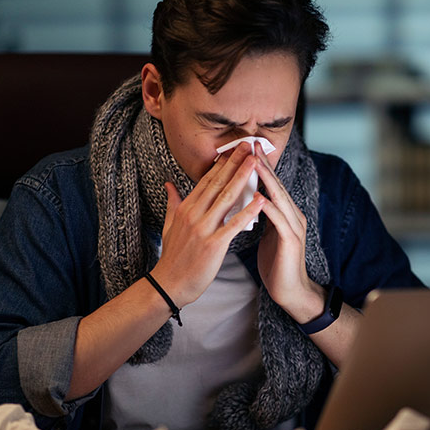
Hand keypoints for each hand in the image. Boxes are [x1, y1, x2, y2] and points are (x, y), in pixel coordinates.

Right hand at [149, 142, 266, 306]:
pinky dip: (248, 212)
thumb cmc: (172, 257)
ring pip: (226, 198)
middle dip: (235, 163)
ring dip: (243, 179)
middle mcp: (194, 214)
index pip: (207, 180)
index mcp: (185, 208)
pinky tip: (261, 200)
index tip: (234, 148)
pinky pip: (234, 225)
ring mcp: (203, 229)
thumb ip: (172, 202)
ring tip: (256, 163)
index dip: (222, 163)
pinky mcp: (213, 244)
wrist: (169, 285)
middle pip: (218, 183)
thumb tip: (169, 184)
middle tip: (249, 145)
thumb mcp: (169, 225)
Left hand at [252, 142, 324, 322]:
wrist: (289, 291)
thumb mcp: (265, 233)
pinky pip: (280, 221)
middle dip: (262, 164)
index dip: (258, 166)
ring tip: (253, 163)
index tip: (243, 148)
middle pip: (276, 184)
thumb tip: (247, 198)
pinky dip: (269, 208)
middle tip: (250, 144)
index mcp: (284, 213)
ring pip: (279, 198)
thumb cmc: (275, 263)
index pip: (270, 184)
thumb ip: (260, 215)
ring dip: (266, 180)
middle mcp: (292, 215)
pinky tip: (259, 197)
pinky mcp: (292, 241)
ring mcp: (294, 227)